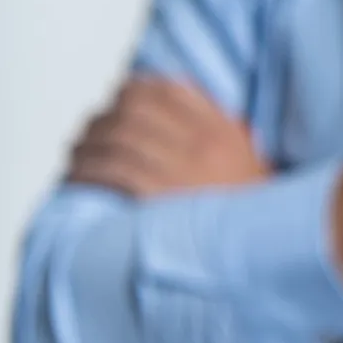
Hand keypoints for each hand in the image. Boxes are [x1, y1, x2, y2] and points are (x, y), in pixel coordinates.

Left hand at [67, 78, 268, 198]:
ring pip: (117, 139)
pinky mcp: (158, 197)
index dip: (134, 93)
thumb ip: (225, 130)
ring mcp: (181, 170)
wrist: (264, 251)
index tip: (119, 104)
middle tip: (91, 135)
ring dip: (88, 146)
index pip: (167, 92)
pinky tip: (79, 178)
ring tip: (79, 157)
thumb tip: (189, 101)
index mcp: (223, 132)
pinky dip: (88, 171)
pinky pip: (112, 171)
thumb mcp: (251, 163)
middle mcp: (202, 145)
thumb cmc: (251, 215)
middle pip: (135, 112)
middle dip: (104, 121)